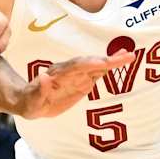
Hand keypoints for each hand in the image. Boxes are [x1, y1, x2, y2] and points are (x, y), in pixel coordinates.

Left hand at [17, 50, 137, 118]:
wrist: (30, 100)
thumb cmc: (29, 102)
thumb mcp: (30, 102)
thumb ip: (38, 92)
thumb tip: (44, 78)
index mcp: (56, 75)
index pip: (74, 67)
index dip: (88, 65)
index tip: (102, 63)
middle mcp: (67, 71)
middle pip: (89, 63)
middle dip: (106, 60)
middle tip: (126, 56)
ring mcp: (76, 75)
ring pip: (95, 65)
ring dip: (112, 61)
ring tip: (130, 56)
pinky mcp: (82, 80)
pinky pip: (97, 72)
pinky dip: (110, 66)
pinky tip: (123, 61)